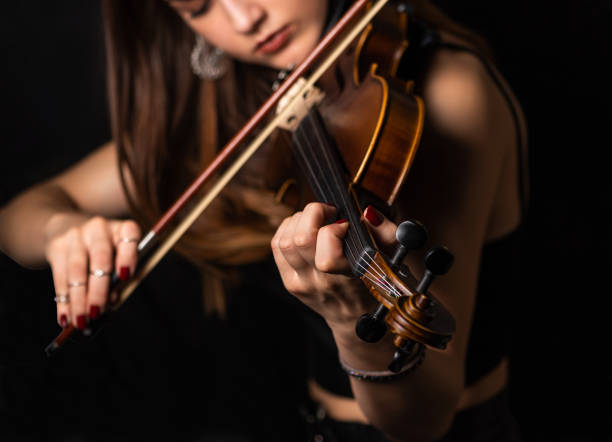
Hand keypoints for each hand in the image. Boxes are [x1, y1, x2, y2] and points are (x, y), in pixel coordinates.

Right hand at [44, 216, 140, 328]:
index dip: (128, 256)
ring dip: (79, 300)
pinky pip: (60, 277)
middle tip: (97, 312)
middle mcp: (99, 228)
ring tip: (82, 321)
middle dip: (98, 289)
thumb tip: (110, 302)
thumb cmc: (106, 249)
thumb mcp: (118, 256)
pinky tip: (66, 316)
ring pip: (77, 271)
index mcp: (123, 229)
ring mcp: (76, 236)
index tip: (125, 276)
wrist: (68, 228)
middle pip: (100, 260)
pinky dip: (64, 301)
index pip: (129, 236)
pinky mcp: (57, 246)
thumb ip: (119, 277)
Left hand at [271, 202, 396, 328]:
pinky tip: (304, 228)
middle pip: (301, 240)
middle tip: (329, 212)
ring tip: (317, 220)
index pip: (327, 255)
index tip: (347, 225)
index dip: (335, 229)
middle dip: (314, 214)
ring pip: (285, 241)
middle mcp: (323, 284)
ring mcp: (303, 284)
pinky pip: (277, 246)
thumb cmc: (378, 284)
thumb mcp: (395, 258)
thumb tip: (367, 213)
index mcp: (351, 279)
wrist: (357, 319)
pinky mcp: (290, 282)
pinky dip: (287, 229)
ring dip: (299, 220)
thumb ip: (387, 233)